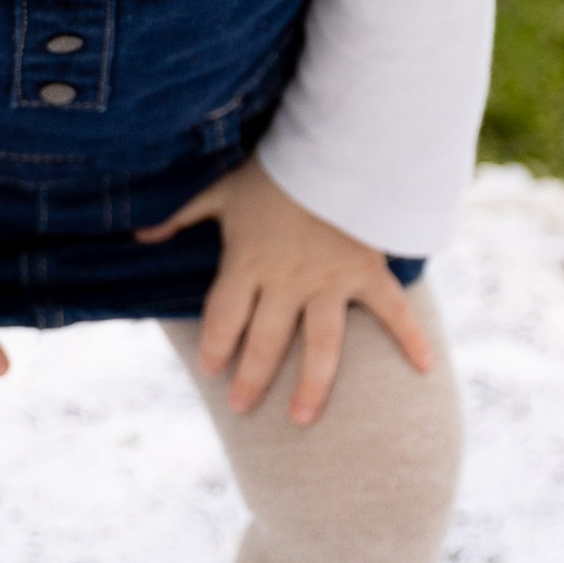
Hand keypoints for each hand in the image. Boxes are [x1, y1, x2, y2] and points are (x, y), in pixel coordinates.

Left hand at [137, 156, 432, 425]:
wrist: (332, 144)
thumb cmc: (275, 169)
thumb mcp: (222, 190)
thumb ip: (182, 216)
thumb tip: (140, 236)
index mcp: (248, 262)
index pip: (224, 317)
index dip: (215, 347)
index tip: (211, 371)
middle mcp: (287, 281)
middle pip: (265, 342)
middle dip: (252, 378)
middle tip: (241, 407)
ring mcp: (329, 281)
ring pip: (321, 345)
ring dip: (313, 385)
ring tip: (302, 418)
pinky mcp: (366, 272)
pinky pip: (392, 311)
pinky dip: (412, 338)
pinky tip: (423, 367)